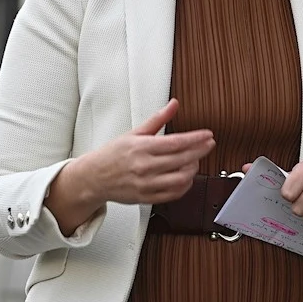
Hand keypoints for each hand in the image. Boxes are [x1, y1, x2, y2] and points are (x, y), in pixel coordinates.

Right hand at [69, 98, 213, 205]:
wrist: (92, 178)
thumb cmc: (112, 155)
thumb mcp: (134, 133)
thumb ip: (158, 119)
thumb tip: (173, 104)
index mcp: (141, 148)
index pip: (176, 143)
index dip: (196, 139)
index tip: (208, 135)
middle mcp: (144, 167)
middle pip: (181, 160)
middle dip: (200, 151)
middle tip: (209, 144)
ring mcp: (145, 184)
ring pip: (180, 179)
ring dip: (193, 169)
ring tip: (196, 160)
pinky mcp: (146, 198)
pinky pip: (172, 194)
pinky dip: (185, 186)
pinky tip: (187, 177)